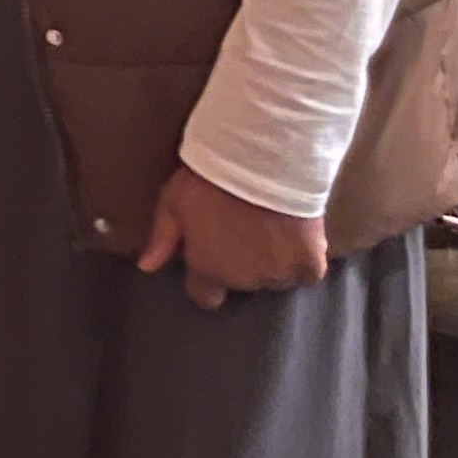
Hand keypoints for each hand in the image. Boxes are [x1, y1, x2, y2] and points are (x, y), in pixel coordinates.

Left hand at [137, 163, 328, 311]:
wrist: (261, 161)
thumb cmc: (209, 181)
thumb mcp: (173, 203)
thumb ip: (161, 239)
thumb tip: (146, 267)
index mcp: (209, 269)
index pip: (205, 296)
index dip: (207, 282)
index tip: (212, 262)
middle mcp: (245, 280)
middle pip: (242, 283)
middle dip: (240, 264)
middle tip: (241, 231)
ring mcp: (280, 273)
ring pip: (275, 278)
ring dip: (272, 262)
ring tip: (269, 229)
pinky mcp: (311, 263)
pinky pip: (308, 274)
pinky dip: (304, 260)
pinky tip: (296, 238)